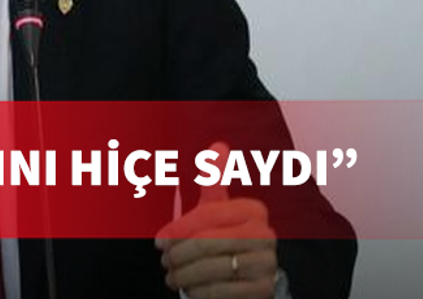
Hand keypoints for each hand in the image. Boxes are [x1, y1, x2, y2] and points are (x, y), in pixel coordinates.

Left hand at [155, 143, 277, 298]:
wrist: (251, 278)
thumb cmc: (225, 238)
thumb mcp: (218, 210)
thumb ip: (215, 180)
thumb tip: (219, 144)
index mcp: (253, 210)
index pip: (206, 215)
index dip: (177, 229)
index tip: (158, 241)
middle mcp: (266, 234)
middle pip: (206, 243)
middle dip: (178, 255)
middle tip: (164, 262)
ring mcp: (267, 263)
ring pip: (211, 268)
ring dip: (184, 275)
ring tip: (173, 276)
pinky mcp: (264, 289)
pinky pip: (221, 291)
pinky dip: (199, 292)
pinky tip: (191, 290)